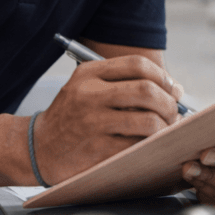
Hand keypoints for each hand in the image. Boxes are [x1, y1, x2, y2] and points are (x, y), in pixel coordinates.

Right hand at [32, 55, 183, 184]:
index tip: (171, 89)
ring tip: (165, 130)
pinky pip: (138, 146)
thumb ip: (127, 83)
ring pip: (148, 121)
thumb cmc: (72, 117)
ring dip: (165, 127)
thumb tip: (176, 89)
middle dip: (169, 103)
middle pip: (147, 90)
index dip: (162, 76)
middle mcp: (90, 95)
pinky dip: (151, 145)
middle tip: (173, 113)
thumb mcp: (89, 88)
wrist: (38, 148)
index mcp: (89, 74)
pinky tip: (150, 145)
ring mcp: (93, 123)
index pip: (137, 64)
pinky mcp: (97, 150)